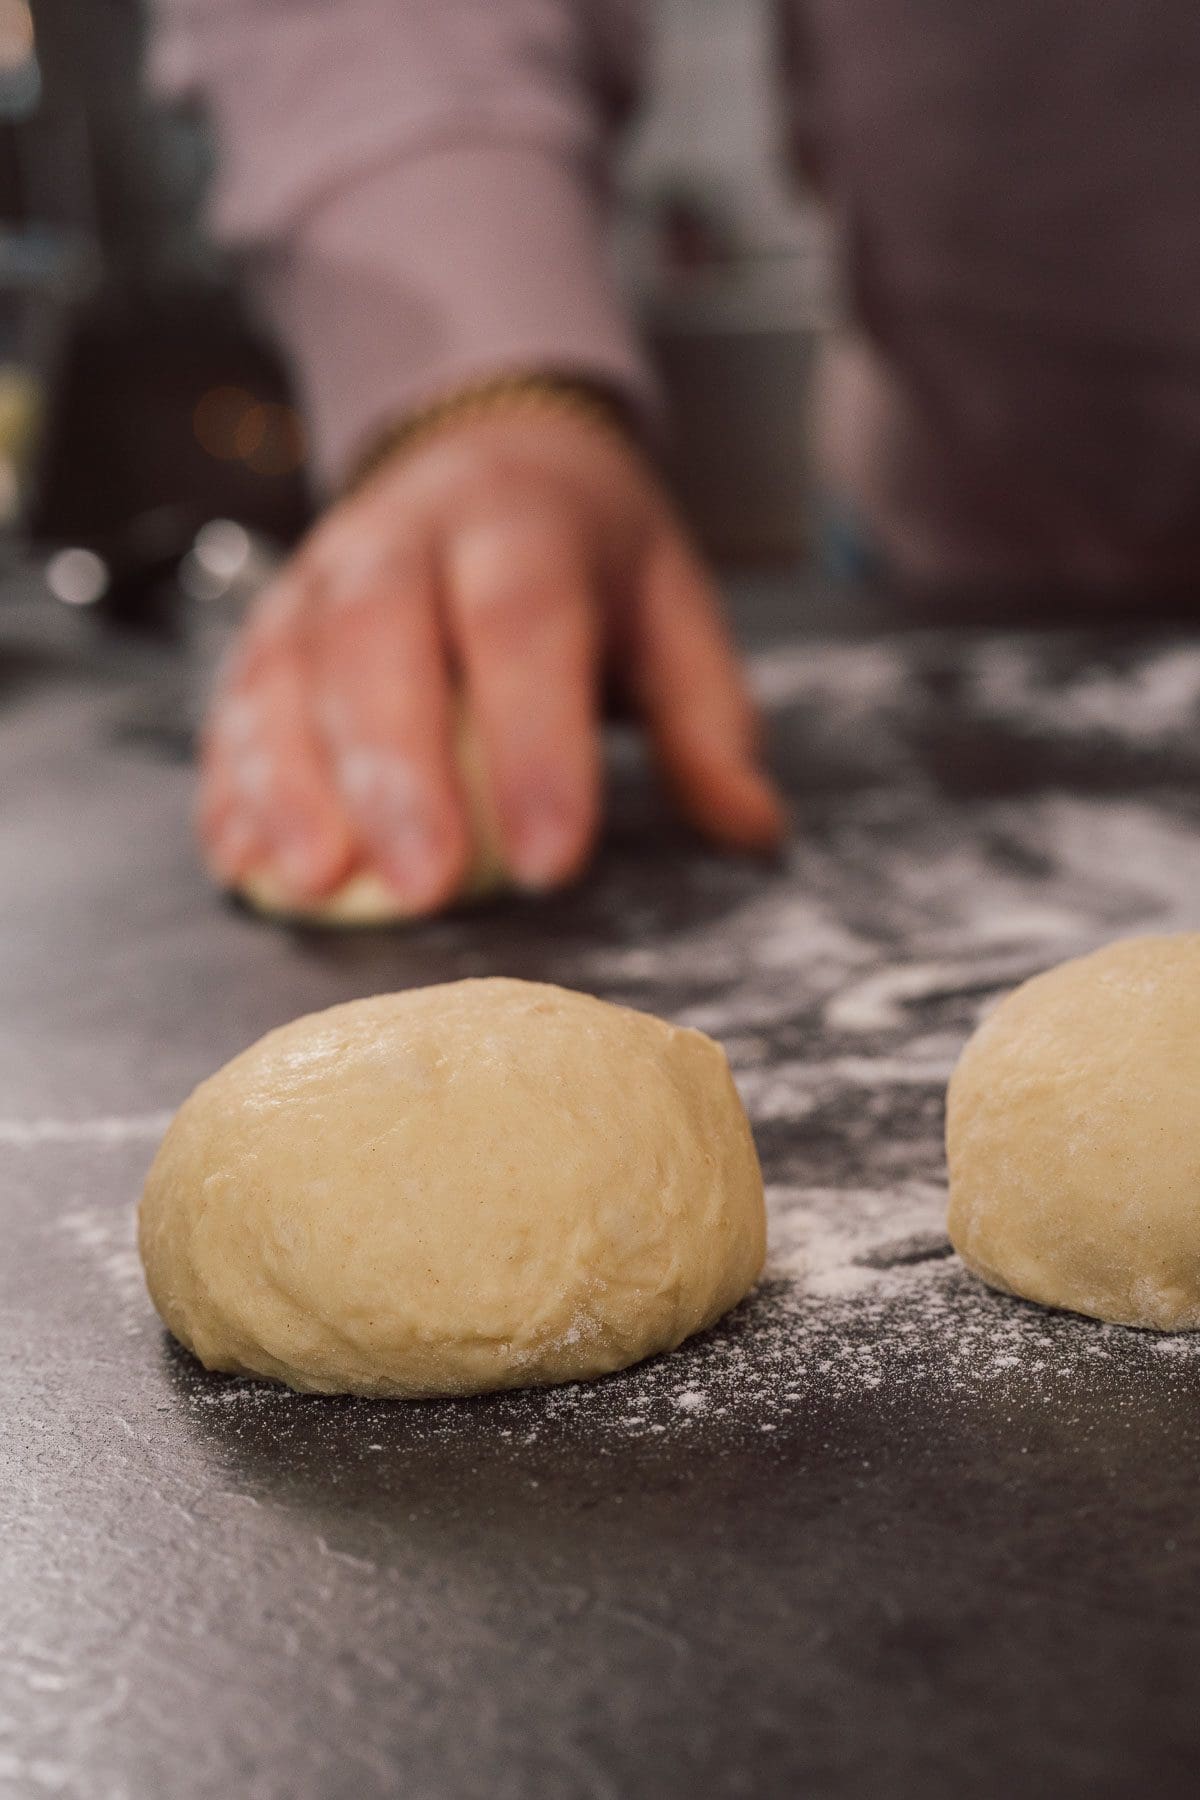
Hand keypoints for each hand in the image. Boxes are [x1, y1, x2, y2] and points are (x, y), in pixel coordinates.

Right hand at [199, 404, 785, 911]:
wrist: (485, 446)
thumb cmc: (583, 551)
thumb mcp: (670, 608)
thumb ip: (707, 721)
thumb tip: (752, 829)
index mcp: (524, 524)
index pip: (524, 625)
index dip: (534, 743)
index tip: (549, 857)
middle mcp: (407, 537)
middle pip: (381, 638)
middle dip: (396, 769)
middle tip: (420, 884)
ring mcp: (322, 575)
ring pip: (287, 667)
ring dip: (290, 780)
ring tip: (311, 882)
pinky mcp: (269, 622)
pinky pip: (234, 697)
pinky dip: (230, 781)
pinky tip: (238, 857)